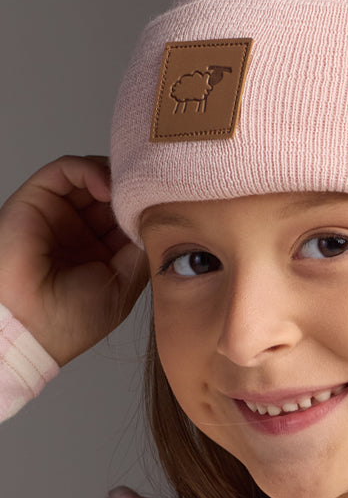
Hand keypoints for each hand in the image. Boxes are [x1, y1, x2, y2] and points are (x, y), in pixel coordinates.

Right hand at [0, 156, 147, 365]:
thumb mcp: (123, 285)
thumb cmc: (68, 321)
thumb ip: (140, 249)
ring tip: (131, 191)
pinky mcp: (37, 199)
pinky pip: (66, 170)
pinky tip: (107, 187)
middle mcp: (79, 232)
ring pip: (92, 177)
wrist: (30, 328)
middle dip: (134, 190)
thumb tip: (157, 221)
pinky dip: (90, 169)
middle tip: (153, 192)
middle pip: (114, 195)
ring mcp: (59, 214)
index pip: (128, 219)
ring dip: (116, 178)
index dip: (147, 210)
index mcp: (100, 254)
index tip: (168, 207)